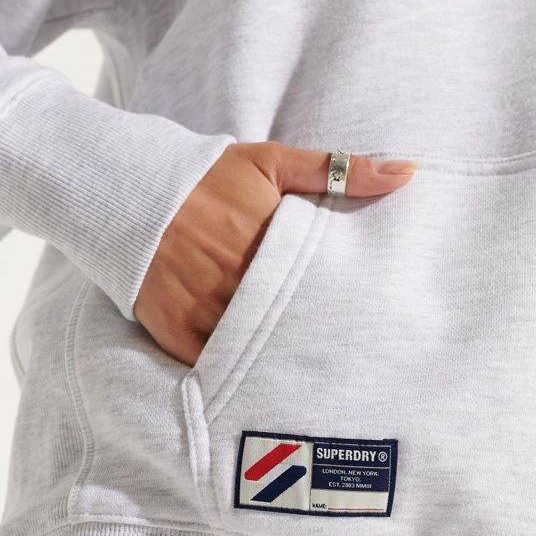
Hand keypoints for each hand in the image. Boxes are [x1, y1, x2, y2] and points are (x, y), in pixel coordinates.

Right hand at [132, 140, 419, 366]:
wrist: (128, 190)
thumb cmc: (207, 177)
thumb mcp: (272, 162)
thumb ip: (339, 169)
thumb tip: (407, 172)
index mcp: (267, 242)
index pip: (315, 286)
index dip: (336, 305)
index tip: (357, 318)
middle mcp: (235, 279)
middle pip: (286, 323)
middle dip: (309, 337)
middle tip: (338, 356)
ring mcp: (202, 308)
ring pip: (251, 348)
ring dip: (272, 357)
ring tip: (299, 370)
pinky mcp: (173, 330)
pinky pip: (210, 364)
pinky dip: (229, 369)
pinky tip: (252, 373)